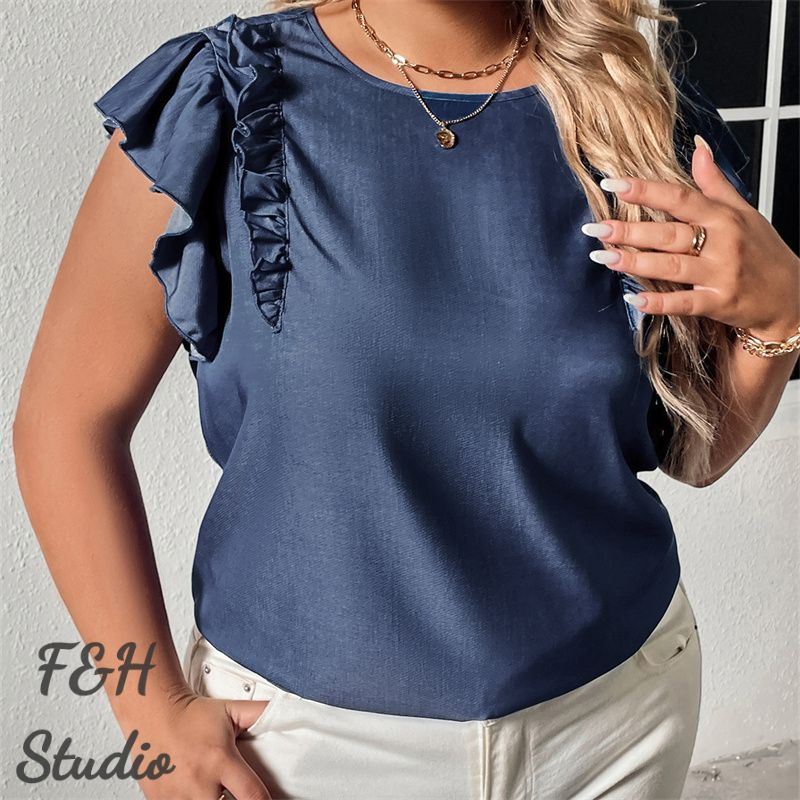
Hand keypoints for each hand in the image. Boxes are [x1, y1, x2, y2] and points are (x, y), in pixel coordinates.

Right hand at [119, 684, 272, 799]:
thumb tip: (289, 710)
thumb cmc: (192, 713)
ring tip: (215, 790)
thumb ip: (261, 714)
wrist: (153, 712)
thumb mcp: (230, 711)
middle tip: (234, 793)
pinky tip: (195, 792)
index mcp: (220, 759)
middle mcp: (198, 782)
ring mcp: (177, 796)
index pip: (252, 796)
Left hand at [583, 136, 799, 341]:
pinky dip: (659, 303)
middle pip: (669, 234)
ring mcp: (721, 274)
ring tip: (603, 257)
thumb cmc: (762, 251)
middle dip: (629, 230)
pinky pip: (684, 303)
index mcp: (723, 217)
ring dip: (635, 262)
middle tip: (595, 228)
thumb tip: (698, 147)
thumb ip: (715, 183)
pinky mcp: (720, 302)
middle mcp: (722, 242)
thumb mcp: (744, 211)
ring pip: (672, 266)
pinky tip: (633, 299)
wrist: (790, 295)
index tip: (612, 183)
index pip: (679, 197)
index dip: (645, 190)